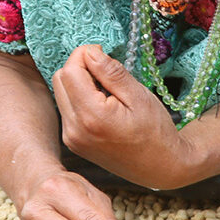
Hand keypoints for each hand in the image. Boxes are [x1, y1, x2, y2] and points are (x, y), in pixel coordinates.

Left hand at [52, 44, 197, 189]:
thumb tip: (90, 51)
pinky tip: (103, 105)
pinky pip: (67, 107)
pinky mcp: (72, 141)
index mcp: (91, 117)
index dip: (85, 55)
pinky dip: (80, 98)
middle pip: (60, 79)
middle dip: (80, 67)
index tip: (104, 55)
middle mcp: (74, 129)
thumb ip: (111, 73)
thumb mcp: (138, 96)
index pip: (70, 71)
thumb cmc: (156, 132)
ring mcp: (71, 138)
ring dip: (79, 82)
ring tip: (108, 91)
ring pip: (61, 92)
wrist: (159, 167)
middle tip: (108, 73)